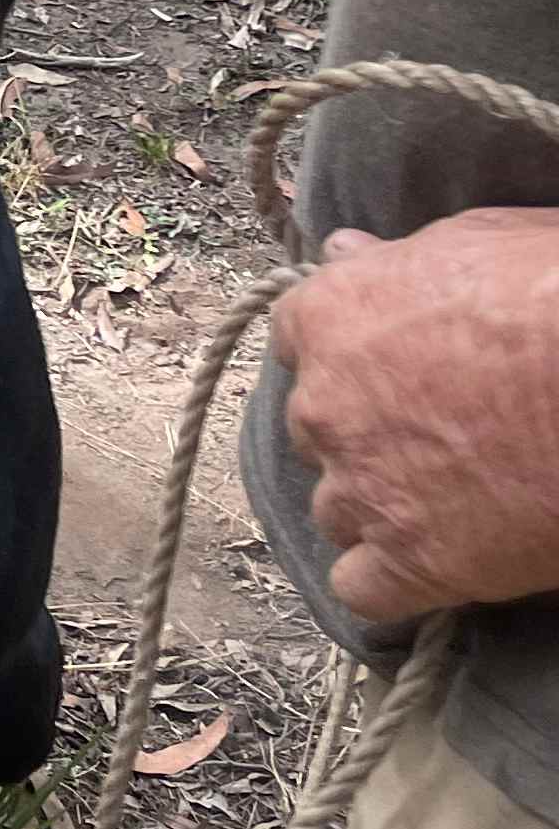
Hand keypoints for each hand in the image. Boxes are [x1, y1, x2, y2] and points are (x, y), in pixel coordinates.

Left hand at [271, 211, 558, 622]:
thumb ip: (395, 259)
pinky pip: (362, 589)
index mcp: (331, 316)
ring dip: (379, 507)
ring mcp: (362, 488)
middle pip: (318, 430)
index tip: (389, 363)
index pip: (296, 338)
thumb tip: (343, 251)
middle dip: (365, 433)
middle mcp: (325, 404)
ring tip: (453, 501)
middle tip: (441, 434)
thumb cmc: (555, 291)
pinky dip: (388, 583)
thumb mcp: (475, 240)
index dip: (344, 354)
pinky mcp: (411, 562)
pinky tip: (434, 568)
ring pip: (336, 509)